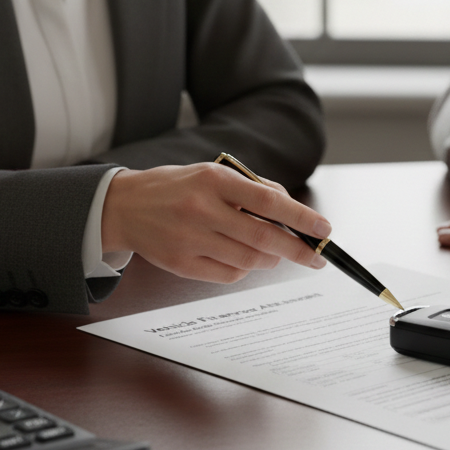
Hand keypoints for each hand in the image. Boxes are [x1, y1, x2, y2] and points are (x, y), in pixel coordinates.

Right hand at [100, 162, 332, 283]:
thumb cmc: (179, 186)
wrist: (125, 206)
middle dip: (297, 249)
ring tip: (274, 251)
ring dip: (270, 258)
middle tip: (316, 256)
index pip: (268, 201)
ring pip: (249, 260)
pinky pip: (228, 275)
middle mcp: (202, 209)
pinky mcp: (180, 264)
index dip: (301, 218)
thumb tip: (291, 210)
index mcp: (215, 180)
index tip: (324, 229)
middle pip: (262, 237)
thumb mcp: (215, 174)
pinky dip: (244, 269)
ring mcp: (190, 239)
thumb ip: (253, 189)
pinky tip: (241, 257)